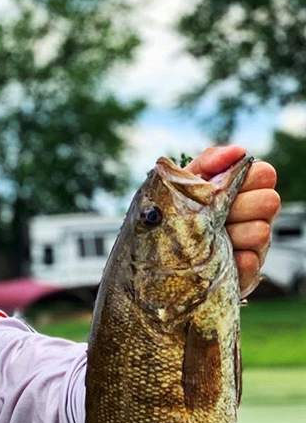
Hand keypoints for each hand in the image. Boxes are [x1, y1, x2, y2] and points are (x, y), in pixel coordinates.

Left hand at [185, 146, 279, 297]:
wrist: (154, 258)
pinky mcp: (247, 271)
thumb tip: (237, 151)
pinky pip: (250, 262)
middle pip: (269, 201)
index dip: (245, 179)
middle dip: (236, 207)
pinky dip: (229, 260)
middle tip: (211, 216)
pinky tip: (211, 259)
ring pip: (261, 232)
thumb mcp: (185, 185)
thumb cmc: (173, 214)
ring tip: (206, 240)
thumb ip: (208, 163)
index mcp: (244, 190)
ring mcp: (254, 244)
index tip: (220, 188)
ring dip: (229, 235)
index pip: (265, 174)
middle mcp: (255, 215)